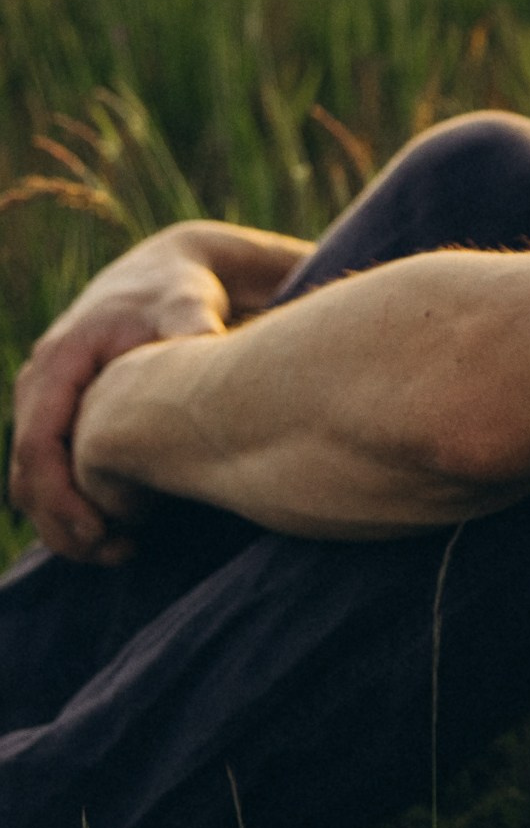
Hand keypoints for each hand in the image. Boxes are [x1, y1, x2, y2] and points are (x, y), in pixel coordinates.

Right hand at [9, 228, 230, 560]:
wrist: (164, 274)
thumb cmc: (176, 292)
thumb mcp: (185, 304)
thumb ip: (189, 329)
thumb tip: (204, 349)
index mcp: (59, 360)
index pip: (37, 442)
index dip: (60, 495)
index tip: (98, 531)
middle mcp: (41, 383)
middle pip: (28, 471)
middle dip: (62, 521)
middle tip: (114, 552)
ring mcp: (47, 402)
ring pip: (34, 479)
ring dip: (65, 521)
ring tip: (119, 551)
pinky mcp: (63, 416)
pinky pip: (51, 471)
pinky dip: (73, 505)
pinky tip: (117, 531)